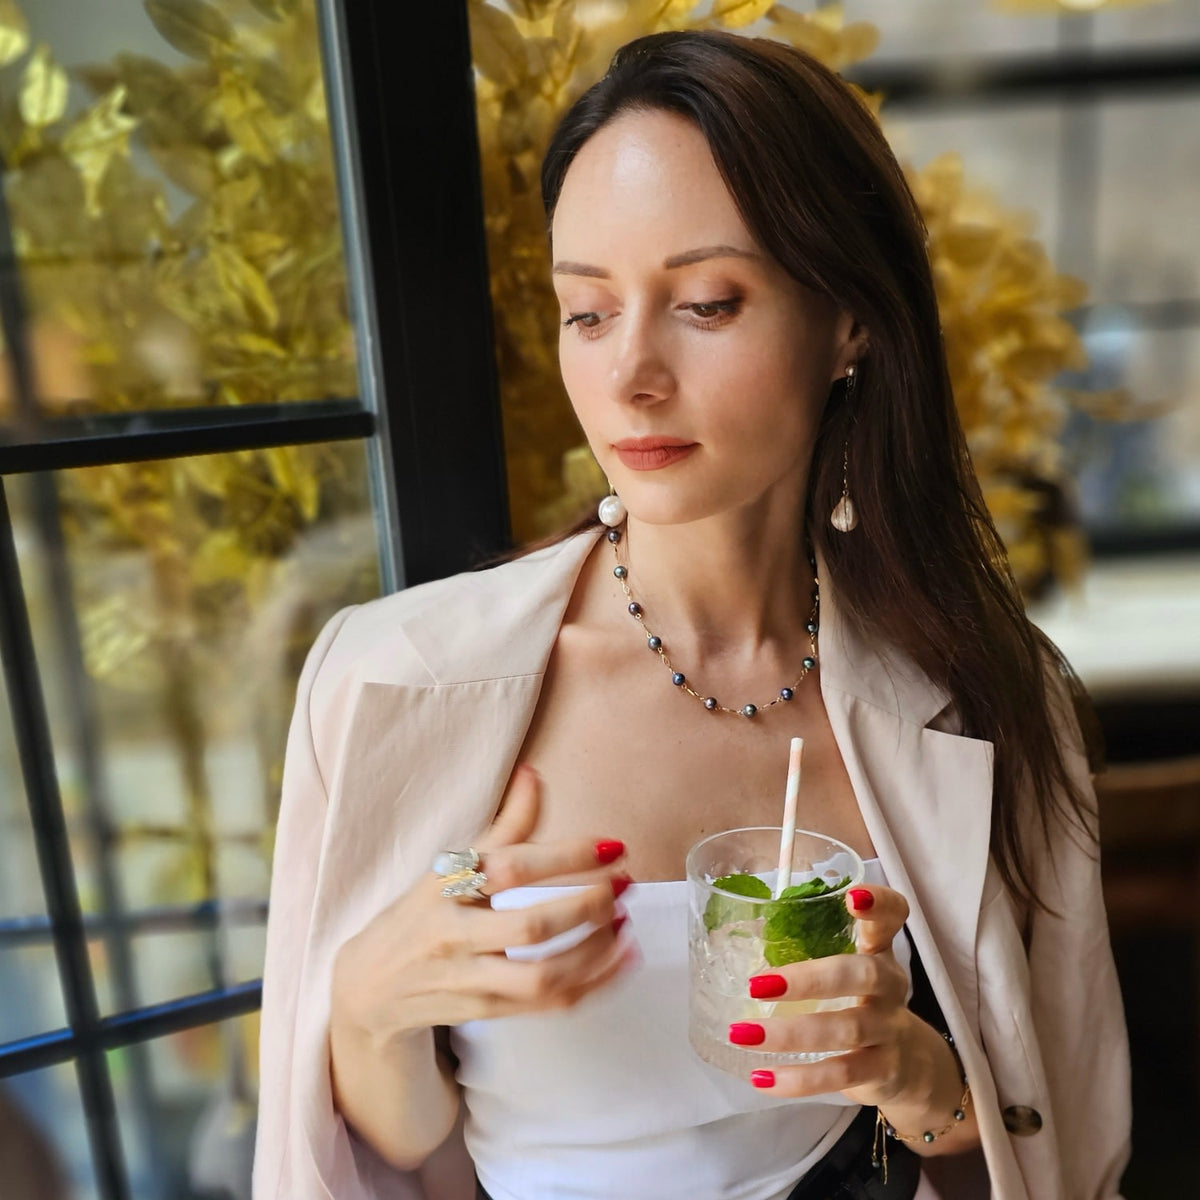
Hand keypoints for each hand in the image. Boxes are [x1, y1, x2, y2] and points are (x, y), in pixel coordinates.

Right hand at [332, 764, 634, 1047]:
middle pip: (529, 927)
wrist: (369, 987)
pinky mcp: (487, 1013)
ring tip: (627, 922)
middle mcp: (455, 935)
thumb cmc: (422, 914)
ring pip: (542, 976)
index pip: (510, 866)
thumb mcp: (450, 865)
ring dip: (596, 951)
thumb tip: (533, 774)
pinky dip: (593, 984)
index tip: (612, 845)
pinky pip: (549, 1005)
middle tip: (623, 884)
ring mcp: (470, 979)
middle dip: (587, 906)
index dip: (565, 854)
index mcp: (446, 886)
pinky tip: (621, 959)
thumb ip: (502, 826)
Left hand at [728, 885, 934, 1107]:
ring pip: (845, 1029)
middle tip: (756, 985)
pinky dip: (799, 1080)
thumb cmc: (863, 1002)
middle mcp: (890, 986)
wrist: (909, 1066)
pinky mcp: (881, 1070)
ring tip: (742, 1034)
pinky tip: (762, 1078)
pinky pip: (840, 1074)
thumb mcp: (850, 970)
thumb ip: (811, 950)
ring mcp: (889, 1029)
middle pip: (861, 975)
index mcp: (879, 951)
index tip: (852, 897)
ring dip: (789, 1034)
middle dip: (808, 979)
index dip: (878, 905)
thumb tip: (734, 940)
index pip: (892, 917)